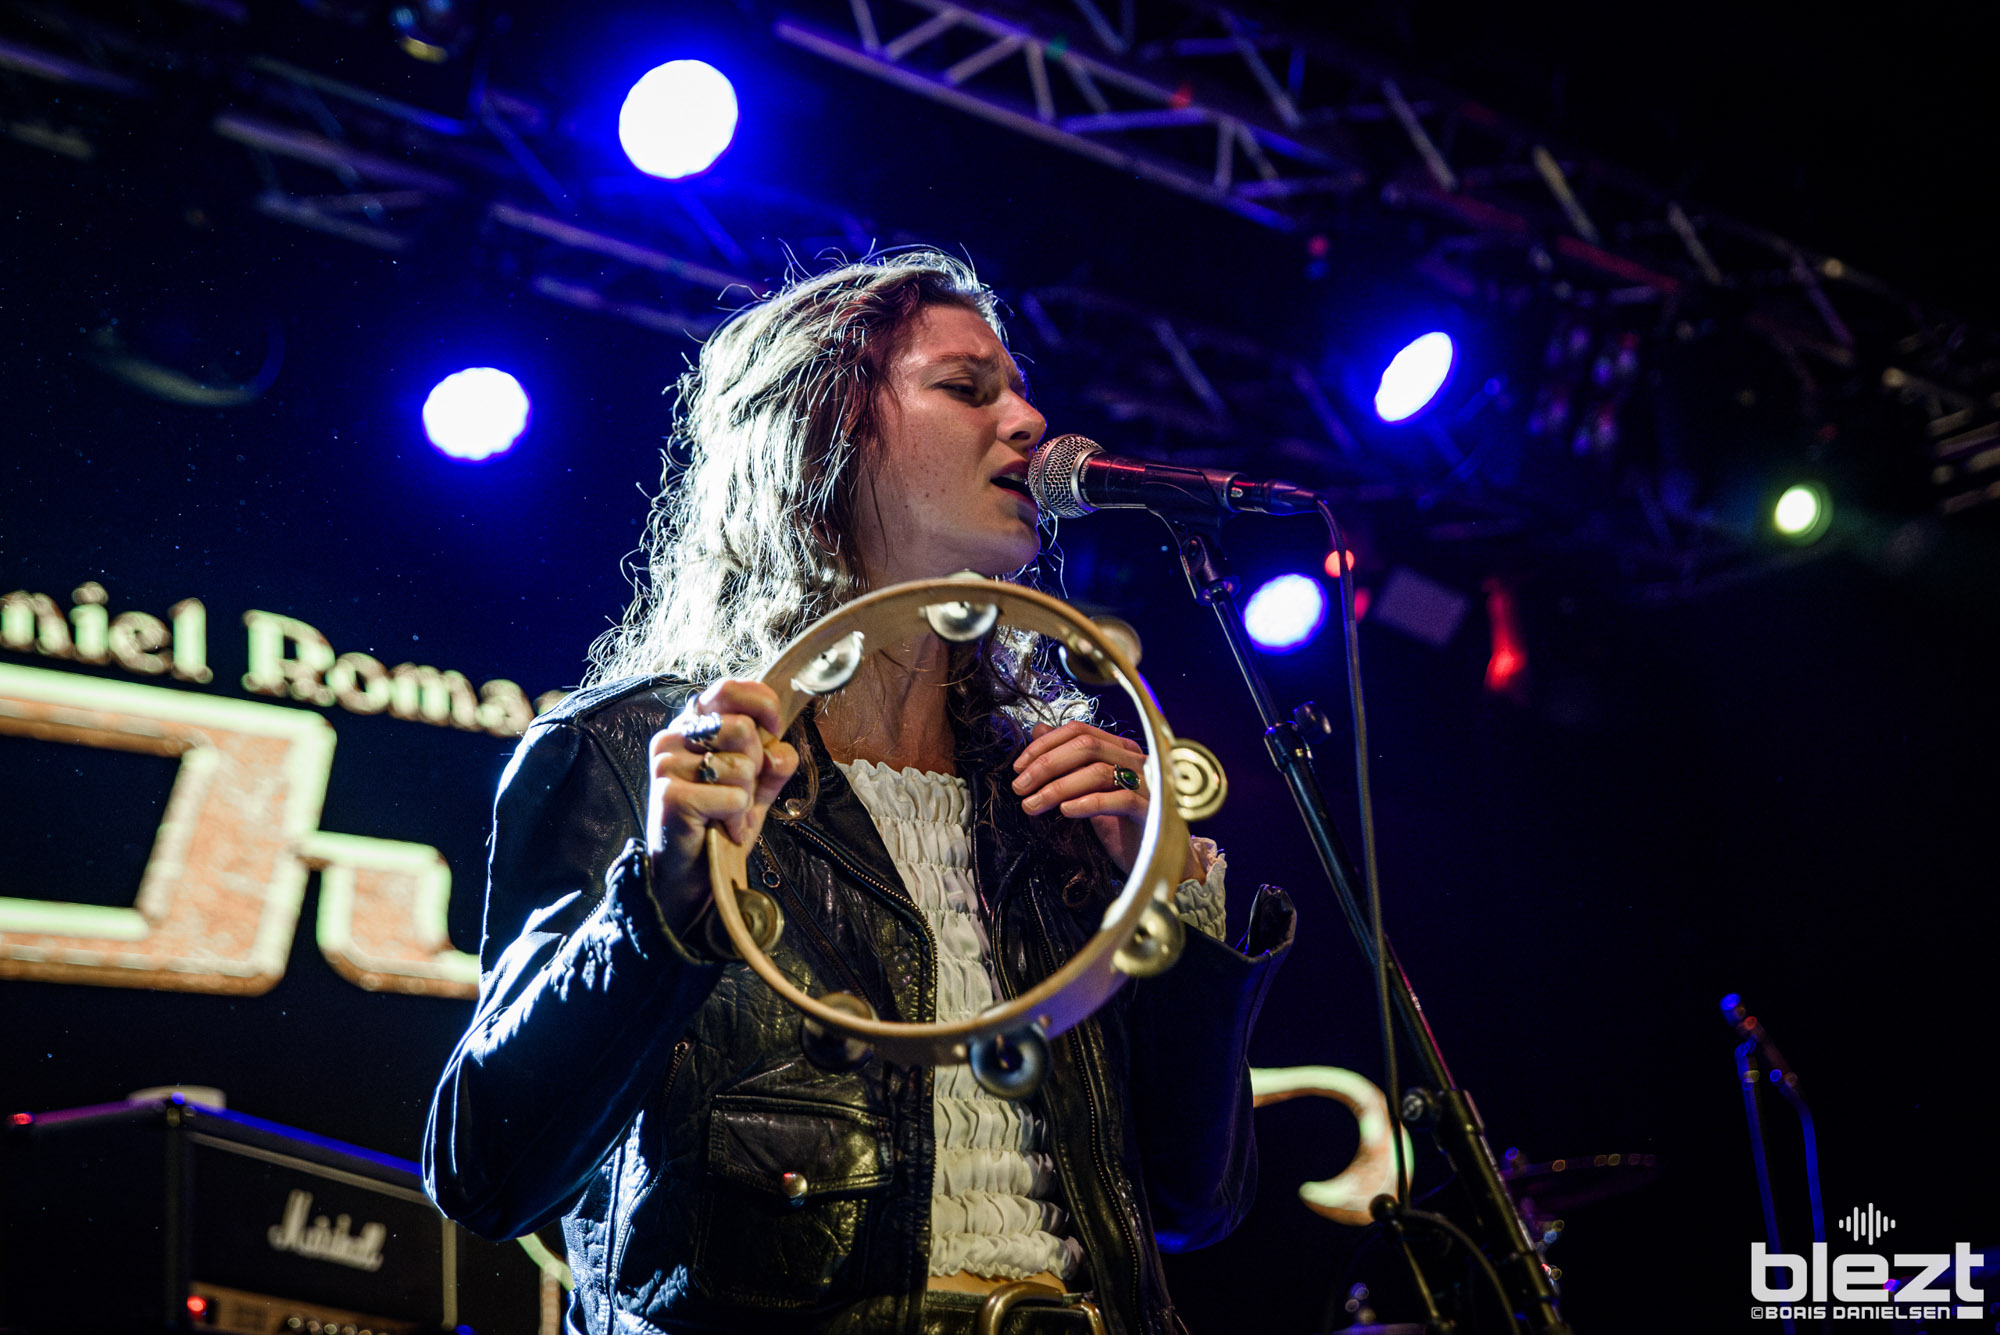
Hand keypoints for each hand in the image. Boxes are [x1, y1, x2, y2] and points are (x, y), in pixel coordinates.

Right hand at [646, 680, 799, 925]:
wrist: (690, 872)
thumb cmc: (719, 822)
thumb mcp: (756, 786)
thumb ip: (774, 761)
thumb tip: (782, 749)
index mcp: (693, 724)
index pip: (728, 689)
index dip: (762, 704)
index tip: (775, 727)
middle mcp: (674, 737)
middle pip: (743, 729)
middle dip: (756, 766)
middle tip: (740, 792)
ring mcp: (667, 764)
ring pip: (741, 765)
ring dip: (746, 797)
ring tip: (726, 813)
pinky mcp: (670, 794)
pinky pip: (733, 797)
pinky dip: (737, 819)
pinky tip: (721, 828)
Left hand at [1011, 721, 1197, 880]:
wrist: (1156, 863)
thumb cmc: (1121, 826)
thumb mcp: (1088, 792)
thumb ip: (1067, 762)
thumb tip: (1038, 730)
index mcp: (1120, 750)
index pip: (1080, 731)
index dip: (1046, 745)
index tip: (1019, 767)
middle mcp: (1137, 760)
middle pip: (1086, 747)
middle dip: (1046, 764)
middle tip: (1019, 787)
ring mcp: (1148, 785)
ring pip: (1099, 771)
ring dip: (1058, 787)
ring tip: (1032, 805)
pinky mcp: (1153, 812)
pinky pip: (1120, 800)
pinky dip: (1088, 803)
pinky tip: (1065, 812)